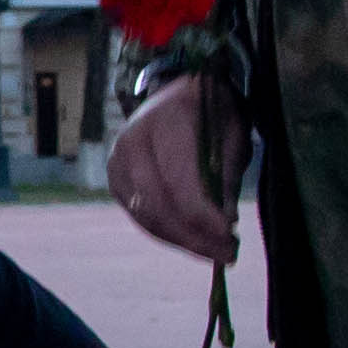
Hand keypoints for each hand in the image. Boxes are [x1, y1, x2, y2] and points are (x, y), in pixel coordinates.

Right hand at [114, 73, 244, 263]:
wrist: (177, 95)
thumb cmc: (211, 116)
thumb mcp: (231, 135)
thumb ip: (226, 176)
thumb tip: (226, 221)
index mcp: (165, 120)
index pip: (179, 179)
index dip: (203, 213)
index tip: (230, 234)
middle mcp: (133, 139)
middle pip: (158, 203)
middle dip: (195, 235)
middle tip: (229, 252)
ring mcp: (118, 160)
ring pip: (147, 216)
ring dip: (183, 240)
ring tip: (216, 250)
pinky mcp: (116, 179)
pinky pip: (140, 217)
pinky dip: (169, 233)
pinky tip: (195, 240)